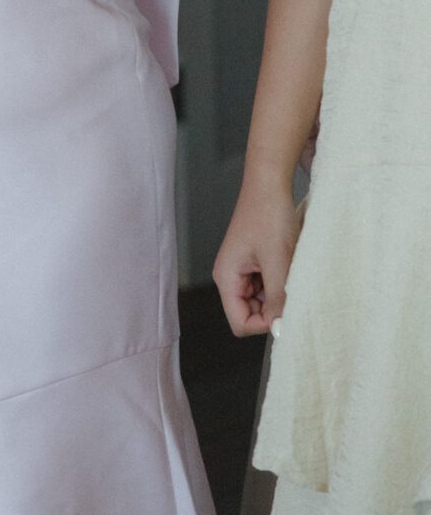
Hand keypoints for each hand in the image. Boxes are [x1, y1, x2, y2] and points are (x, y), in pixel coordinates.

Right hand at [213, 179, 303, 336]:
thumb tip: (280, 330)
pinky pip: (266, 286)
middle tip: (288, 284)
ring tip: (287, 269)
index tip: (285, 306)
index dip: (265, 323)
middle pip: (251, 313)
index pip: (241, 323)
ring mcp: (241, 269)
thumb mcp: (278, 263)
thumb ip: (277, 300)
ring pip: (261, 301)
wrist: (270, 184)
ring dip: (278, 292)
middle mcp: (229, 276)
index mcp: (226, 278)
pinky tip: (286, 263)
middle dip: (273, 306)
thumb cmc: (270, 217)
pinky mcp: (252, 263)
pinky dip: (279, 281)